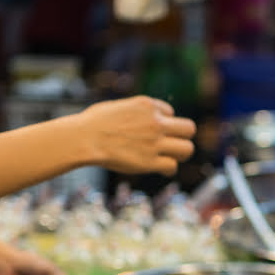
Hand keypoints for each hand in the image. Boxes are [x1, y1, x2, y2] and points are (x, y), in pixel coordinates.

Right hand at [76, 96, 195, 175]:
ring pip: (187, 149)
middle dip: (183, 137)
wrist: (85, 138)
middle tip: (173, 144)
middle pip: (189, 129)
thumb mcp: (119, 106)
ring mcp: (154, 143)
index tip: (153, 130)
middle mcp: (155, 122)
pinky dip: (169, 169)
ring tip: (171, 157)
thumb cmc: (94, 123)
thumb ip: (137, 111)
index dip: (164, 122)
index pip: (170, 112)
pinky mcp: (149, 162)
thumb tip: (144, 117)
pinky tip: (162, 170)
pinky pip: (172, 166)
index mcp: (147, 105)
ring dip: (181, 154)